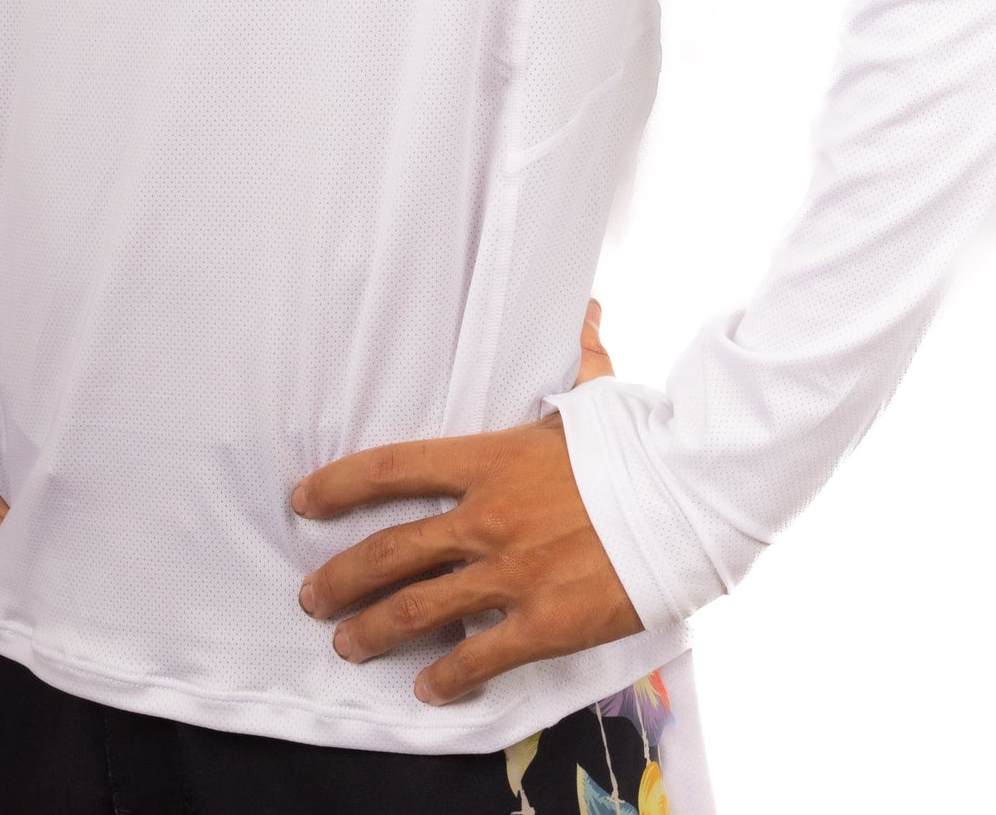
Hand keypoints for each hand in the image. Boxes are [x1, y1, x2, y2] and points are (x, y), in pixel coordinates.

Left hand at [290, 304, 641, 705]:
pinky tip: (426, 688)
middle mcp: (487, 518)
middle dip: (340, 577)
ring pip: (418, 608)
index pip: (392, 468)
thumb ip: (580, 357)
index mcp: (490, 459)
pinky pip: (478, 657)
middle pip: (389, 550)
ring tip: (347, 644)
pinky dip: (446, 676)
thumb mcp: (600, 393)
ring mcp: (511, 573)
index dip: (339, 485)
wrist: (690, 500)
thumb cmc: (643, 445)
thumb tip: (585, 308)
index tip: (305, 499)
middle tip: (313, 595)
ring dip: (373, 630)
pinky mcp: (543, 622)